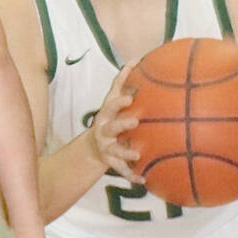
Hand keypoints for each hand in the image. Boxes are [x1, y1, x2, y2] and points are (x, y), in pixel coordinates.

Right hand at [89, 65, 140, 179]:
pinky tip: (143, 180)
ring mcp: (106, 148)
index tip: (131, 97)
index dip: (119, 102)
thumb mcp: (111, 101)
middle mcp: (103, 131)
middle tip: (135, 122)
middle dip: (121, 124)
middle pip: (111, 127)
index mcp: (105, 115)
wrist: (93, 147)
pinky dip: (132, 176)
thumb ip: (122, 82)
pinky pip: (122, 170)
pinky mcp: (111, 162)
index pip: (111, 106)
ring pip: (115, 151)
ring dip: (126, 152)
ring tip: (138, 155)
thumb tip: (136, 58)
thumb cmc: (109, 118)